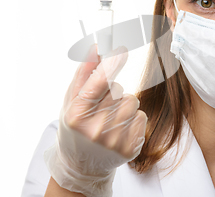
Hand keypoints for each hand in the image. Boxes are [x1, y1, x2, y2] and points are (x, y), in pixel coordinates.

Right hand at [44, 45, 146, 196]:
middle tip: (101, 106)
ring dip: (124, 105)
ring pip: (132, 102)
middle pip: (118, 90)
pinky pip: (142, 117)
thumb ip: (84, 73)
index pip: (99, 83)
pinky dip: (133, 119)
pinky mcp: (130, 149)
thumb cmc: (75, 127)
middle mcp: (94, 129)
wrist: (81, 166)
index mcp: (77, 115)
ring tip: (110, 117)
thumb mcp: (72, 100)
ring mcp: (113, 141)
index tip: (122, 49)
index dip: (111, 64)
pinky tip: (119, 128)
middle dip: (112, 92)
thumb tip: (96, 47)